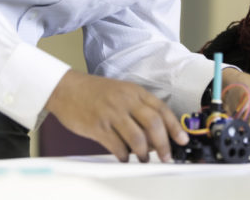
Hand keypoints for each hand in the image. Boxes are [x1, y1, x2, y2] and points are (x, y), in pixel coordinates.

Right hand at [45, 70, 188, 162]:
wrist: (67, 88)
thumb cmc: (96, 92)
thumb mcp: (122, 92)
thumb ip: (139, 108)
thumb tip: (156, 133)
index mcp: (135, 92)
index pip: (162, 110)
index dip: (175, 127)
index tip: (182, 140)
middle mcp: (126, 102)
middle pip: (153, 124)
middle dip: (164, 144)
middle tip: (166, 156)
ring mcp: (112, 114)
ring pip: (137, 138)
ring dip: (144, 153)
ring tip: (144, 159)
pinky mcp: (98, 127)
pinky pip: (117, 146)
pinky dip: (124, 156)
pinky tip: (124, 157)